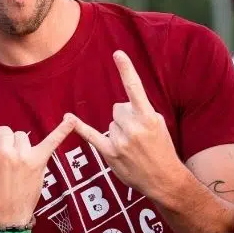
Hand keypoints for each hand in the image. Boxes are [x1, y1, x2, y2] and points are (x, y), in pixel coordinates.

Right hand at [0, 79, 75, 226]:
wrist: (4, 217)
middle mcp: (2, 151)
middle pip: (6, 130)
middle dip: (6, 143)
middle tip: (6, 164)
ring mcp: (21, 156)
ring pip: (22, 136)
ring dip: (21, 148)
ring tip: (18, 168)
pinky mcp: (37, 162)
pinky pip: (51, 141)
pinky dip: (62, 131)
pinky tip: (72, 120)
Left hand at [72, 51, 187, 198]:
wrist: (164, 179)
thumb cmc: (162, 149)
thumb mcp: (159, 125)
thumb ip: (140, 111)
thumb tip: (121, 107)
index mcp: (148, 117)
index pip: (135, 89)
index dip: (126, 70)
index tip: (117, 54)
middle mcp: (133, 127)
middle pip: (118, 108)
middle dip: (126, 118)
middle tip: (138, 135)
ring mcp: (121, 141)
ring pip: (111, 123)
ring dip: (119, 131)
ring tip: (133, 147)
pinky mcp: (110, 153)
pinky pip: (92, 136)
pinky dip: (81, 128)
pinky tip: (69, 119)